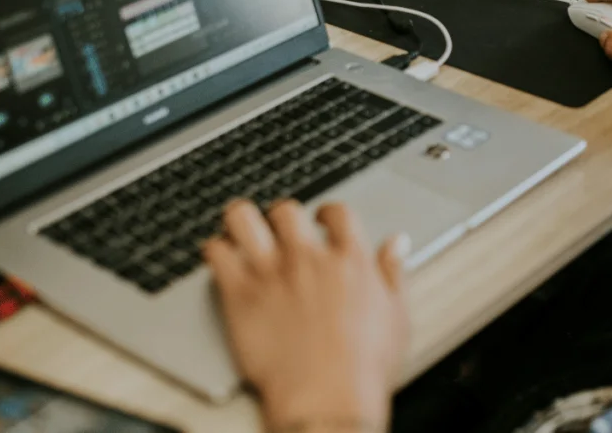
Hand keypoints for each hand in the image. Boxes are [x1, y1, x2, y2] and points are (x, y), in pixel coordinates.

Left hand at [205, 199, 410, 430]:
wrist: (327, 400)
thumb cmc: (363, 368)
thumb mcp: (395, 316)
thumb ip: (393, 272)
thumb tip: (396, 244)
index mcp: (349, 260)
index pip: (338, 212)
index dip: (327, 211)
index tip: (322, 219)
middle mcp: (308, 258)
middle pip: (287, 210)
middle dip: (282, 216)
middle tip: (278, 229)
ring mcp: (271, 272)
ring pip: (244, 218)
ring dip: (241, 220)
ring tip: (241, 230)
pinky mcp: (239, 294)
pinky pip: (217, 253)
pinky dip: (215, 251)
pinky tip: (220, 259)